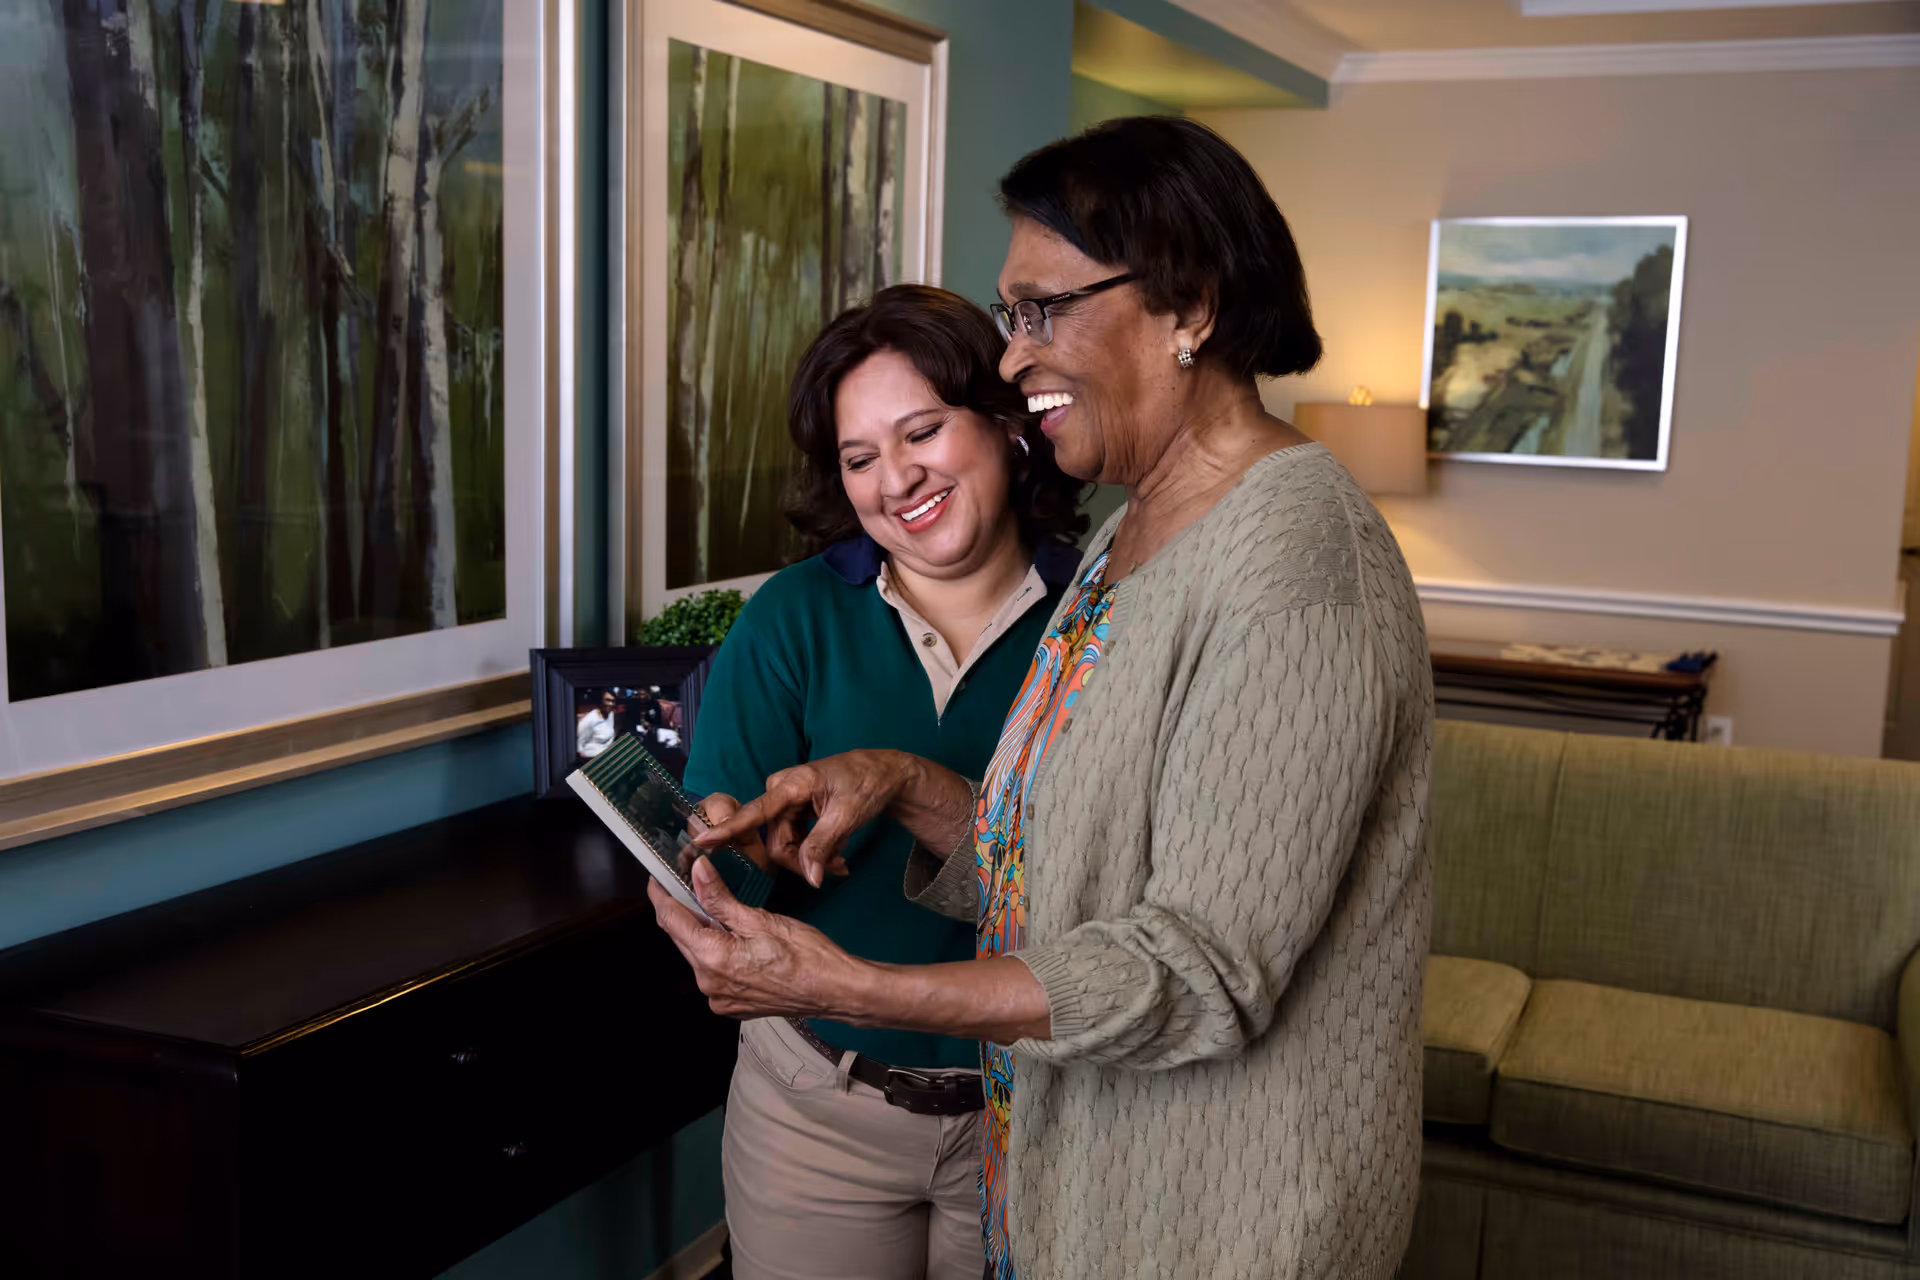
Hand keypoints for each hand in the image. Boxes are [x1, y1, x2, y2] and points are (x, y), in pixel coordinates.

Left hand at [650, 857, 872, 1019]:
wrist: (835, 990)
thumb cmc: (806, 954)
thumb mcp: (760, 919)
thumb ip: (720, 898)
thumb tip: (697, 871)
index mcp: (711, 959)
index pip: (670, 921)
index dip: (660, 895)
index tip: (656, 877)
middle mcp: (708, 984)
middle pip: (681, 939)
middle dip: (682, 911)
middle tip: (687, 884)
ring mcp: (719, 999)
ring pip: (696, 956)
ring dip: (700, 932)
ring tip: (715, 909)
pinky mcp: (731, 1005)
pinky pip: (712, 973)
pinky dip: (715, 952)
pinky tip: (731, 938)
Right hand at [694, 750, 918, 886]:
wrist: (886, 772)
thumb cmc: (868, 783)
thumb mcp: (848, 815)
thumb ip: (823, 846)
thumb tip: (810, 877)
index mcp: (793, 784)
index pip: (755, 811)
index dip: (728, 829)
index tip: (702, 841)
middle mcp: (783, 791)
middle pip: (776, 841)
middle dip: (802, 861)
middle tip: (835, 869)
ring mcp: (788, 802)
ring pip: (785, 845)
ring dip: (812, 860)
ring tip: (841, 864)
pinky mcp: (796, 810)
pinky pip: (795, 840)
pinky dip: (814, 852)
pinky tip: (837, 857)